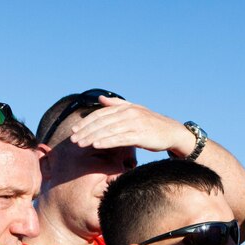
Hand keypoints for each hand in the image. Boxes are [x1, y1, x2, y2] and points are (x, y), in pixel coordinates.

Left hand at [67, 95, 194, 154]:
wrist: (172, 132)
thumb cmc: (151, 123)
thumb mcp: (134, 110)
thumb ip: (117, 104)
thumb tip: (100, 99)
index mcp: (125, 108)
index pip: (100, 114)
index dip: (86, 122)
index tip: (74, 129)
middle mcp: (128, 114)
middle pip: (101, 122)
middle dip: (85, 131)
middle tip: (72, 139)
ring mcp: (134, 124)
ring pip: (108, 131)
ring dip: (92, 137)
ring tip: (80, 144)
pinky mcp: (140, 135)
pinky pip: (120, 139)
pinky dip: (107, 141)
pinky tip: (96, 145)